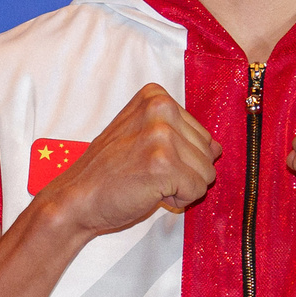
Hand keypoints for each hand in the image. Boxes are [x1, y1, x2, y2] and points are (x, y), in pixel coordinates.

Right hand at [44, 84, 219, 235]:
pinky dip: (178, 200)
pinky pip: (197, 190)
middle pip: (208, 153)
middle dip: (184, 172)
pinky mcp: (163, 163)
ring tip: (148, 181)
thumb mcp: (144, 139)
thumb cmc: (109, 172)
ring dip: (181, 187)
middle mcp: (161, 108)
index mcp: (156, 96)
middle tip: (147, 173)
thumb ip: (180, 137)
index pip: (202, 134)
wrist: (78, 198)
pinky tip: (150, 192)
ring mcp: (161, 134)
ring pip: (207, 173)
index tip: (147, 158)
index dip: (180, 157)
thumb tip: (217, 148)